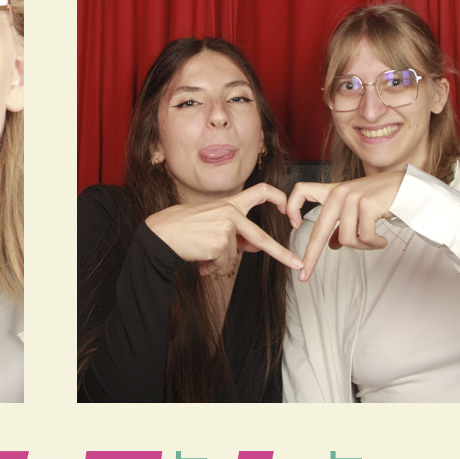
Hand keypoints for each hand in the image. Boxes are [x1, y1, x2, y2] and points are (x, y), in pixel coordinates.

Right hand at [146, 184, 301, 278]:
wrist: (162, 233)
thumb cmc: (184, 227)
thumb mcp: (212, 224)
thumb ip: (235, 232)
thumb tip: (255, 246)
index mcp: (230, 203)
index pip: (260, 191)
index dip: (279, 198)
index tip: (289, 211)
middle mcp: (230, 212)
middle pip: (260, 237)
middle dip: (281, 253)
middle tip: (297, 263)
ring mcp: (226, 228)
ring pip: (233, 255)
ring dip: (218, 260)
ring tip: (202, 253)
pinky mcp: (219, 243)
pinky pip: (223, 263)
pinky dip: (212, 266)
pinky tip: (200, 259)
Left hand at [285, 171, 406, 280]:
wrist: (407, 187)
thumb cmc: (381, 198)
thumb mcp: (357, 209)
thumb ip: (342, 225)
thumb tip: (331, 246)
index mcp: (332, 192)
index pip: (302, 190)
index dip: (292, 207)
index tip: (294, 225)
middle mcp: (339, 193)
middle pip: (319, 229)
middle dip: (311, 256)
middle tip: (304, 274)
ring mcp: (352, 198)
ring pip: (346, 239)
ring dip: (362, 247)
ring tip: (375, 241)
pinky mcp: (367, 204)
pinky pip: (365, 237)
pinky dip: (375, 244)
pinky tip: (382, 240)